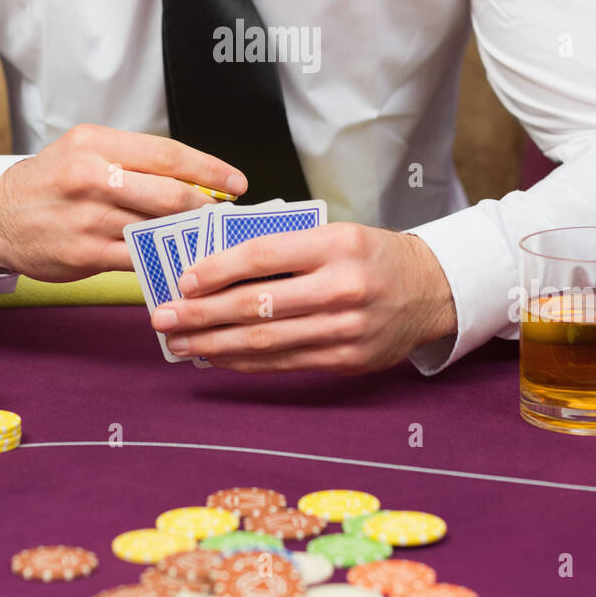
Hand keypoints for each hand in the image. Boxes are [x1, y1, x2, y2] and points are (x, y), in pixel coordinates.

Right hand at [0, 123, 245, 281]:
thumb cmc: (52, 181)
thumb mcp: (86, 150)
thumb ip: (134, 160)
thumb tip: (194, 177)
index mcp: (96, 144)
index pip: (168, 154)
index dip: (209, 169)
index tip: (236, 182)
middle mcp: (92, 178)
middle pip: (170, 193)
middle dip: (207, 206)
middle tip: (226, 213)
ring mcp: (89, 219)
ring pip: (158, 228)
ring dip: (190, 235)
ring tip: (211, 235)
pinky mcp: (86, 254)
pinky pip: (139, 258)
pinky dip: (164, 259)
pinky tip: (181, 259)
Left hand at [151, 223, 457, 373]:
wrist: (432, 290)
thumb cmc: (373, 256)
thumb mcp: (336, 234)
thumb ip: (285, 249)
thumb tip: (217, 267)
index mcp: (337, 245)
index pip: (262, 256)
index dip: (217, 270)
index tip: (183, 280)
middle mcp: (343, 287)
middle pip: (257, 304)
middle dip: (201, 314)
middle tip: (163, 317)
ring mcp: (346, 329)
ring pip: (266, 340)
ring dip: (214, 344)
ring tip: (180, 342)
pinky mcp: (347, 360)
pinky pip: (284, 362)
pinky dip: (245, 361)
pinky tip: (217, 356)